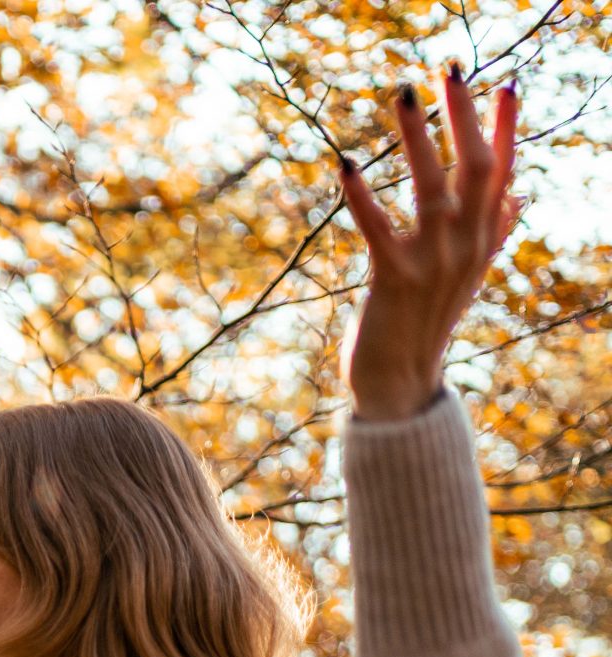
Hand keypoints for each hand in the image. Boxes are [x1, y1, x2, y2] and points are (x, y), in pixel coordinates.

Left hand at [338, 67, 520, 421]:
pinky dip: (362, 195)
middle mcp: (466, 246)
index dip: (505, 128)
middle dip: (464, 116)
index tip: (505, 85)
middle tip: (449, 69)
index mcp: (484, 238)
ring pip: (431, 188)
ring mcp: (433, 263)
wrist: (400, 379)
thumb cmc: (426, 319)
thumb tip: (517, 195)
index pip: (503, 172)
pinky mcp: (394, 279)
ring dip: (417, 139)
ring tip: (403, 95)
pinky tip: (347, 163)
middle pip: (475, 168)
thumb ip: (493, 232)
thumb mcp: (469, 273)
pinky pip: (377, 229)